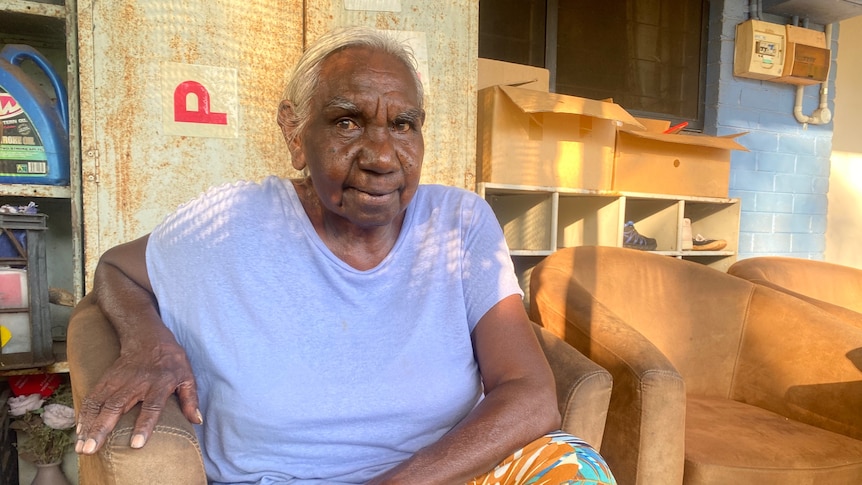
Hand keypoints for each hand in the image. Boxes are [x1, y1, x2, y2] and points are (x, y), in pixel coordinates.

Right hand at [75, 323, 200, 454]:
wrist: (147, 335)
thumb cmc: (171, 359)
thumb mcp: (187, 375)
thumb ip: (191, 399)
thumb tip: (196, 421)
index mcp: (160, 383)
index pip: (152, 407)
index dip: (144, 425)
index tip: (136, 444)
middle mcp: (136, 382)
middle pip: (117, 407)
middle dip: (102, 429)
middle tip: (91, 449)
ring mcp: (118, 380)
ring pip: (101, 403)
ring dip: (89, 425)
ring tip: (82, 446)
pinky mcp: (106, 378)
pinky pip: (93, 397)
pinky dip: (85, 413)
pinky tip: (80, 430)